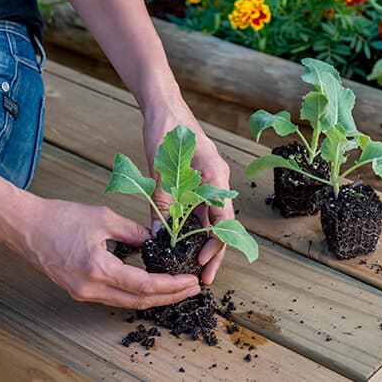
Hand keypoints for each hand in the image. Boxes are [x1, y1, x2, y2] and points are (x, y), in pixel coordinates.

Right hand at [9, 195, 199, 308]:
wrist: (27, 226)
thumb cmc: (61, 217)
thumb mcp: (103, 217)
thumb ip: (133, 231)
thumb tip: (156, 241)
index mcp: (98, 268)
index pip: (144, 285)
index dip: (171, 286)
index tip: (190, 281)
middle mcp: (90, 288)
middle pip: (138, 300)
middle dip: (169, 296)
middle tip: (192, 288)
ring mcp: (83, 292)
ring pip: (126, 302)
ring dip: (154, 296)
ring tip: (176, 287)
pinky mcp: (79, 290)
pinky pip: (113, 297)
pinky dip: (135, 293)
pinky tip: (149, 284)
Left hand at [143, 99, 233, 284]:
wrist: (164, 106)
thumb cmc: (167, 130)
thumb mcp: (161, 169)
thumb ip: (162, 203)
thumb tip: (158, 236)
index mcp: (216, 176)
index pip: (223, 220)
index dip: (214, 245)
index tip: (201, 263)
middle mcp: (217, 180)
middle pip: (221, 223)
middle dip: (214, 250)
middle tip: (203, 276)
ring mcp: (209, 180)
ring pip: (211, 217)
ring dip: (204, 239)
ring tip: (194, 263)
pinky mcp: (199, 179)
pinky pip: (200, 207)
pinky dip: (194, 224)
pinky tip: (184, 239)